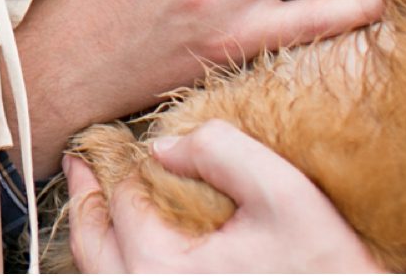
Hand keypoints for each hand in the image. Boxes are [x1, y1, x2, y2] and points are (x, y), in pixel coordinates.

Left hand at [66, 120, 382, 272]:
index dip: (122, 164)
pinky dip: (122, 264)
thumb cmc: (325, 273)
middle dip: (86, 200)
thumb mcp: (285, 195)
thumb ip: (221, 152)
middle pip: (92, 244)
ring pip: (103, 274)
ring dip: (99, 236)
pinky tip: (137, 246)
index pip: (122, 200)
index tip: (123, 142)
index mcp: (159, 269)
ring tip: (98, 204)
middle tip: (79, 167)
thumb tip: (165, 146)